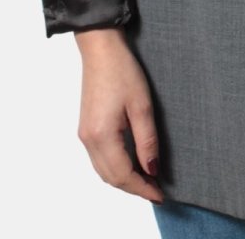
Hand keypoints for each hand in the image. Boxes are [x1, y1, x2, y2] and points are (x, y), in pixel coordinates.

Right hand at [74, 27, 163, 203]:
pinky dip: (115, 168)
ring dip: (124, 179)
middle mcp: (88, 140)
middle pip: (111, 178)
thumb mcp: (142, 106)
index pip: (123, 175)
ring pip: (103, 171)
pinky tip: (131, 164)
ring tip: (147, 180)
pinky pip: (99, 159)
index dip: (142, 188)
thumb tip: (152, 169)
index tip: (160, 194)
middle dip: (133, 188)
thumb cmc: (122, 70)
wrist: (100, 49)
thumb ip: (147, 140)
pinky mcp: (86, 128)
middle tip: (156, 190)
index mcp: (102, 135)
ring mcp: (84, 135)